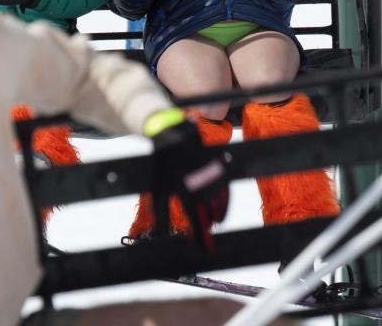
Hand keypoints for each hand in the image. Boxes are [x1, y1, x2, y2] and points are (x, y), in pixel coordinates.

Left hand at [146, 109, 228, 251]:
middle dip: (209, 226)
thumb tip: (158, 232)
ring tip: (215, 223)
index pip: (194, 217)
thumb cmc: (162, 165)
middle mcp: (199, 182)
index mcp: (183, 189)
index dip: (199, 234)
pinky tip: (220, 210)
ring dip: (219, 214)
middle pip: (209, 211)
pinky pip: (225, 187)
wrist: (172, 136)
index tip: (201, 246)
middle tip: (207, 237)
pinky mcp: (217, 165)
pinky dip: (224, 201)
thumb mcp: (157, 189)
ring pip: (220, 200)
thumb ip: (159, 212)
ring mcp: (210, 173)